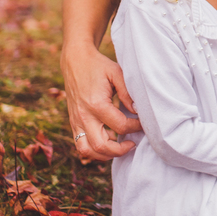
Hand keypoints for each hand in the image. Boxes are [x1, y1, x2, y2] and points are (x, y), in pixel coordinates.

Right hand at [60, 39, 142, 161]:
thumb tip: (137, 111)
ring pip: (88, 151)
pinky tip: (107, 142)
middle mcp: (83, 116)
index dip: (135, 127)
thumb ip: (127, 93)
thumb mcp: (117, 74)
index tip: (143, 123)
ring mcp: (76, 121)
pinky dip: (93, 150)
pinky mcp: (73, 122)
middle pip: (102, 146)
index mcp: (96, 104)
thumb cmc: (98, 66)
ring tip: (119, 146)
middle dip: (121, 150)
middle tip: (133, 143)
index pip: (120, 126)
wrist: (75, 61)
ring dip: (105, 154)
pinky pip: (80, 145)